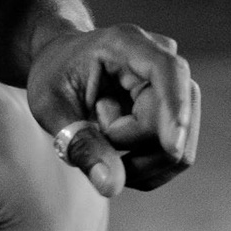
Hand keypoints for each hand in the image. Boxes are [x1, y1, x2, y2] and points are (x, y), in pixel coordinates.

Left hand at [27, 24, 198, 196]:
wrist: (64, 66)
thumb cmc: (54, 77)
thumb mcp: (50, 107)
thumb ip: (79, 142)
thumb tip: (111, 186)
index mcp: (128, 44)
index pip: (168, 72)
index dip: (174, 109)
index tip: (171, 147)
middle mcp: (163, 59)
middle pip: (171, 121)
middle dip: (130, 145)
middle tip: (91, 129)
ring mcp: (177, 87)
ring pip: (178, 148)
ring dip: (137, 162)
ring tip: (100, 139)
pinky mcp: (180, 113)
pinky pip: (174, 157)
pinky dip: (143, 168)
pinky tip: (114, 154)